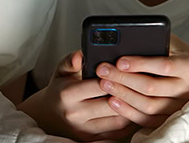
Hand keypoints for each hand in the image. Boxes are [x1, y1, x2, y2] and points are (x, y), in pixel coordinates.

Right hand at [17, 50, 138, 141]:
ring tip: (140, 97)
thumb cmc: (59, 91)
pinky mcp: (91, 140)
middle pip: (111, 104)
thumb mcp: (61, 71)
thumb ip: (71, 60)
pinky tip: (135, 111)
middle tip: (140, 83)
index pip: (98, 85)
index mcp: (68, 94)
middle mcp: (75, 114)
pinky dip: (129, 122)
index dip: (115, 77)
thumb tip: (81, 54)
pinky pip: (117, 133)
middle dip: (127, 93)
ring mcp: (84, 129)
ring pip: (117, 120)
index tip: (126, 70)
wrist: (48, 116)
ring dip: (132, 109)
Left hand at [96, 34, 188, 127]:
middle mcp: (186, 89)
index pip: (163, 66)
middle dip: (123, 79)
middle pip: (151, 87)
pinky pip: (147, 120)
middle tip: (104, 70)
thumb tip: (126, 38)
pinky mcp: (170, 118)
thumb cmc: (182, 58)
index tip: (120, 61)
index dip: (140, 64)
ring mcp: (179, 106)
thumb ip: (156, 40)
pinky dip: (128, 112)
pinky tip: (113, 101)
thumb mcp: (175, 44)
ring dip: (123, 95)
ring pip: (148, 106)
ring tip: (105, 84)